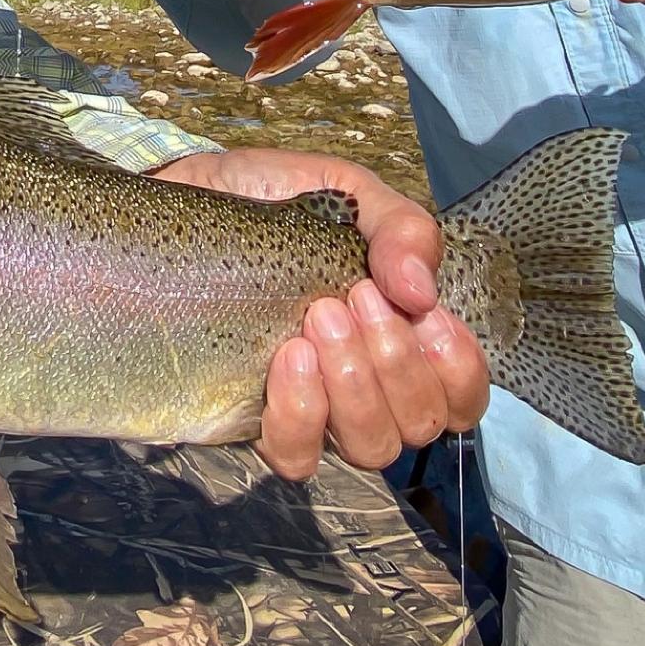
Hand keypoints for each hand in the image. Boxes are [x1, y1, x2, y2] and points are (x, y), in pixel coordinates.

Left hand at [153, 148, 489, 479]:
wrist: (182, 196)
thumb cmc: (268, 198)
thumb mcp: (342, 189)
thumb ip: (398, 226)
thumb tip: (421, 292)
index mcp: (396, 332)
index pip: (462, 394)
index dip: (457, 369)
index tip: (420, 312)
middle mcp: (363, 381)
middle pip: (421, 424)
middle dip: (396, 361)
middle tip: (349, 296)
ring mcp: (311, 406)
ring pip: (370, 447)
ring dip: (355, 385)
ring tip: (315, 318)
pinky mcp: (251, 419)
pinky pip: (298, 456)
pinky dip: (303, 413)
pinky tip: (286, 358)